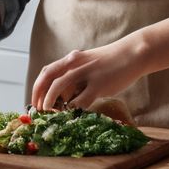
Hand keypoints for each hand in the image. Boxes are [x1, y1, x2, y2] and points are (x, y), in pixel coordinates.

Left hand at [30, 41, 145, 111]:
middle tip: (39, 109)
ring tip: (50, 112)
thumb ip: (77, 75)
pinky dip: (73, 108)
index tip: (36, 100)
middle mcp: (75, 63)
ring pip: (59, 87)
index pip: (47, 71)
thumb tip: (66, 95)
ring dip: (50, 101)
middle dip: (39, 95)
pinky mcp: (98, 84)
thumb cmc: (111, 62)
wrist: (132, 54)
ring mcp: (86, 73)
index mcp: (72, 59)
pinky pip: (81, 99)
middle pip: (48, 78)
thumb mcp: (89, 63)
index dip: (38, 86)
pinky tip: (72, 114)